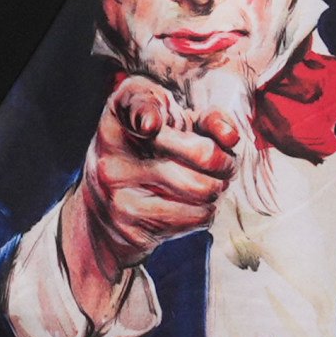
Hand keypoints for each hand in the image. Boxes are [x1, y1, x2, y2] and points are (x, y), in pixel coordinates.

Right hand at [62, 77, 244, 320]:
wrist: (104, 205)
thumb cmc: (150, 149)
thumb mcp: (173, 119)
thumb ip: (207, 118)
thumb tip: (231, 138)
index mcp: (120, 114)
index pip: (136, 108)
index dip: (147, 116)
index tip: (151, 125)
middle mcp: (112, 154)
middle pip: (201, 154)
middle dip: (226, 160)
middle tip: (226, 163)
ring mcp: (118, 195)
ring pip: (202, 190)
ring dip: (218, 188)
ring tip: (210, 183)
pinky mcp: (133, 228)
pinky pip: (196, 218)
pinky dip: (207, 211)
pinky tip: (193, 203)